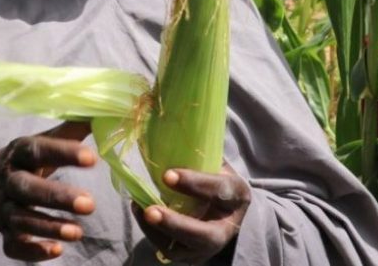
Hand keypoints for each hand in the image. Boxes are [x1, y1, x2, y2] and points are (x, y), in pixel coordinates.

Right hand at [0, 121, 95, 259]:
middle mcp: (9, 180)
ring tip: (79, 232)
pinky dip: (32, 251)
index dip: (64, 153)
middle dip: (57, 197)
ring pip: (22, 219)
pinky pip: (13, 246)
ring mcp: (5, 208)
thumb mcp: (41, 142)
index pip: (39, 149)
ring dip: (49, 226)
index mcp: (20, 153)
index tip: (92, 159)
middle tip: (90, 204)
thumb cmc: (25, 161)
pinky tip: (56, 251)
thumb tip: (105, 109)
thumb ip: (71, 130)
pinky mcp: (5, 232)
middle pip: (28, 188)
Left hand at [133, 164, 250, 263]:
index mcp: (237, 196)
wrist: (224, 212)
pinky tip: (140, 211)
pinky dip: (150, 233)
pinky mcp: (190, 255)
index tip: (167, 175)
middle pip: (205, 236)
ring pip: (182, 248)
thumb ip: (200, 154)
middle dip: (175, 224)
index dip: (194, 183)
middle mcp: (227, 227)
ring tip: (139, 208)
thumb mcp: (217, 165)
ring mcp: (208, 247)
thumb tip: (168, 125)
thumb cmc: (216, 180)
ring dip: (156, 231)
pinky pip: (168, 250)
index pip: (220, 191)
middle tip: (151, 212)